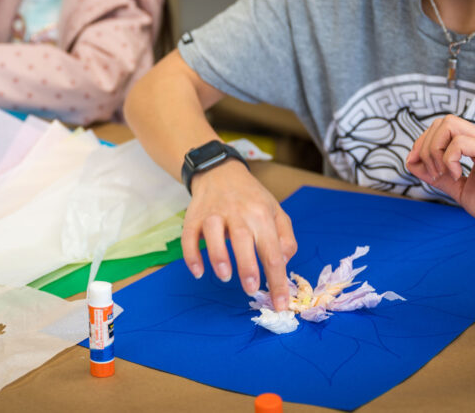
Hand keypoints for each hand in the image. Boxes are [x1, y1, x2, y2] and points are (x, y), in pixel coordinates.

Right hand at [181, 160, 297, 310]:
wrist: (221, 171)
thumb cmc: (252, 198)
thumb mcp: (276, 211)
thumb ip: (286, 237)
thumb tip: (284, 263)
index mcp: (262, 215)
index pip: (272, 252)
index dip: (277, 280)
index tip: (281, 304)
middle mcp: (238, 213)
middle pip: (243, 240)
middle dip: (247, 267)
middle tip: (251, 289)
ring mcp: (213, 214)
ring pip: (213, 234)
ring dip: (218, 256)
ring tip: (224, 277)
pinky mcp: (194, 217)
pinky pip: (188, 236)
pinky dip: (191, 255)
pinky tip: (198, 271)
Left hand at [405, 114, 474, 240]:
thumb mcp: (461, 190)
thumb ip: (439, 177)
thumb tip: (413, 164)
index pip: (441, 128)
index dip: (422, 144)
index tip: (417, 166)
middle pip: (442, 121)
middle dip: (425, 145)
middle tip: (433, 173)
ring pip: (448, 124)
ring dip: (435, 151)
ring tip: (443, 175)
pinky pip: (460, 142)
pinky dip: (449, 159)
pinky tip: (457, 176)